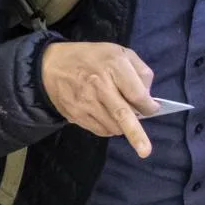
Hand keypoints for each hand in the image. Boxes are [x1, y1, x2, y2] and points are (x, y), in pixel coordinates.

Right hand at [41, 42, 157, 158]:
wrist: (51, 65)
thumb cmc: (90, 57)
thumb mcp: (120, 52)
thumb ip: (140, 71)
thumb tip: (148, 96)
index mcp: (113, 66)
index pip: (137, 94)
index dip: (149, 106)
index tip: (152, 109)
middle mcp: (99, 86)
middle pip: (122, 114)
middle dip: (136, 134)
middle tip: (145, 151)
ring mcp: (85, 102)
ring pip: (112, 126)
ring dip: (123, 127)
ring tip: (120, 117)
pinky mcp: (75, 114)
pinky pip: (98, 129)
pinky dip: (108, 129)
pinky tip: (107, 118)